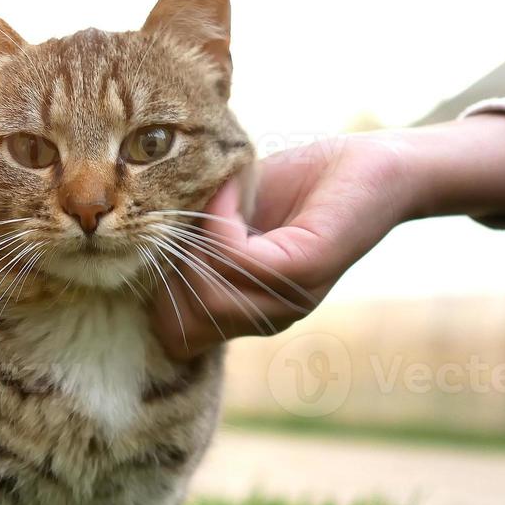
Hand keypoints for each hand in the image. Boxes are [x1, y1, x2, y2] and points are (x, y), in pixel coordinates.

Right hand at [151, 134, 411, 358]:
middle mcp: (267, 317)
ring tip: (215, 196)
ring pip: (205, 295)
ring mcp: (287, 301)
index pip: (175, 337)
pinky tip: (233, 190)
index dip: (156, 293)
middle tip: (191, 213)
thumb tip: (132, 245)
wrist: (373, 167)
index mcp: (248, 312)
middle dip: (170, 267)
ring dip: (196, 237)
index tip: (164, 239)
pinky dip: (221, 218)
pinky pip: (233, 258)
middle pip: (182, 322)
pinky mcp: (302, 271)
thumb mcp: (228, 218)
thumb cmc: (300, 186)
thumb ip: (190, 240)